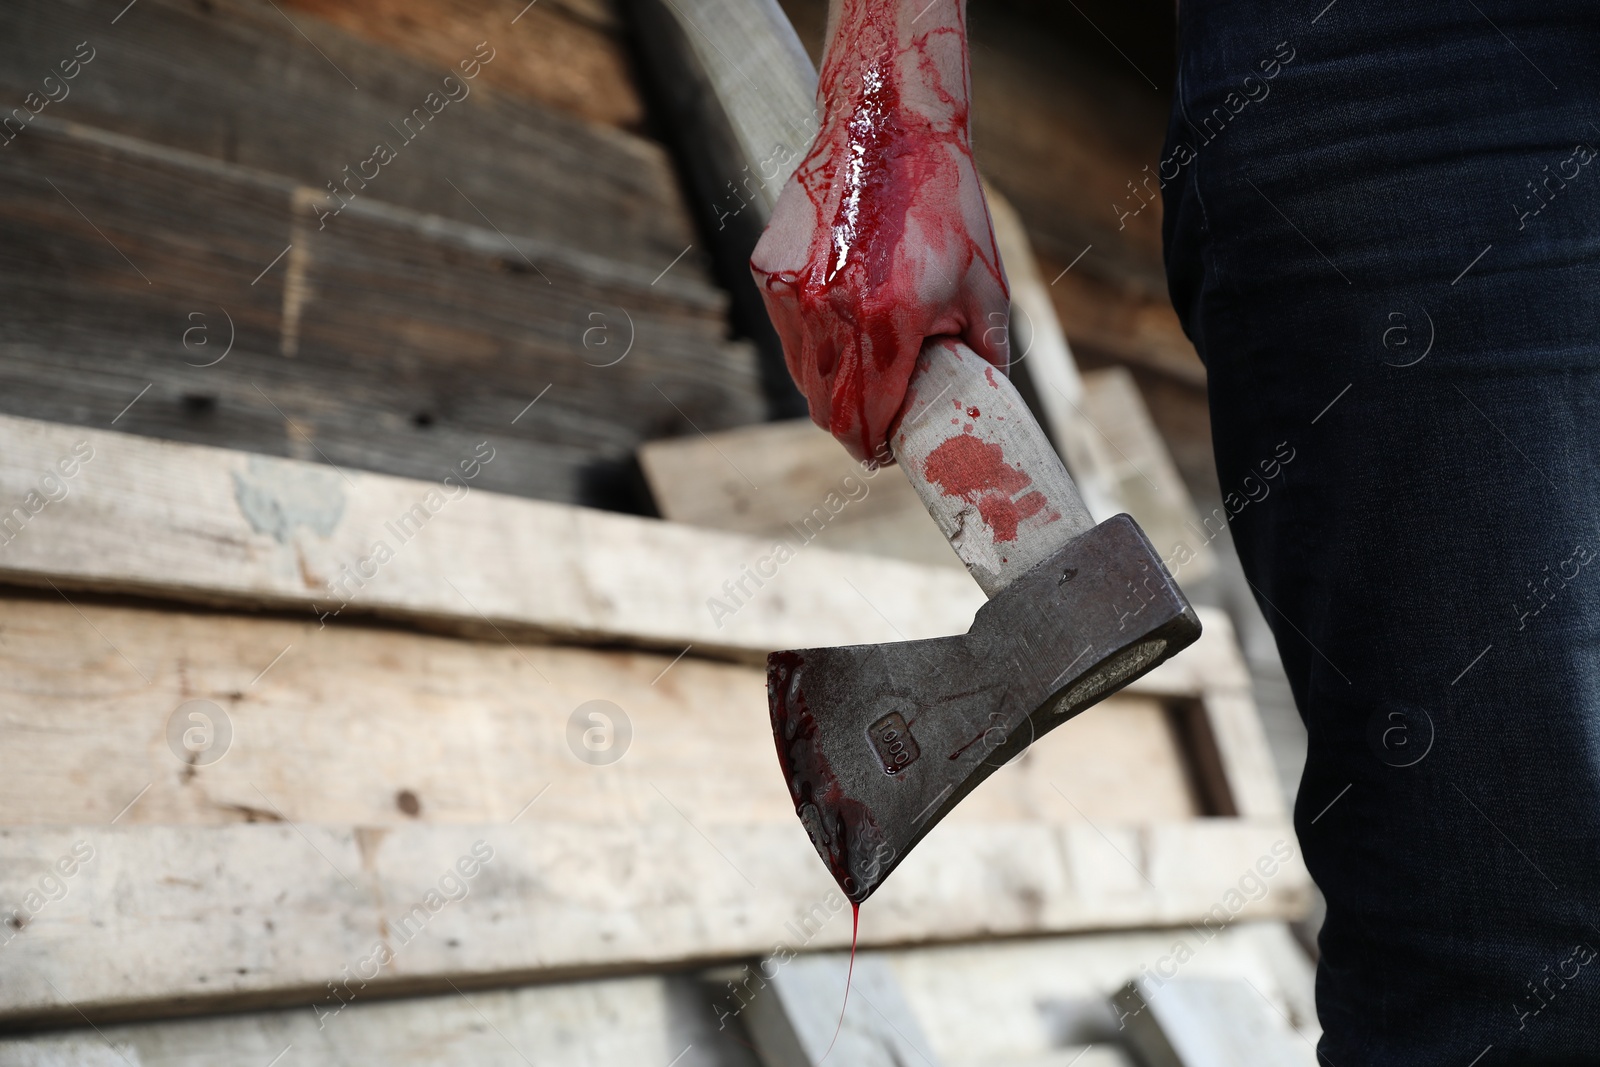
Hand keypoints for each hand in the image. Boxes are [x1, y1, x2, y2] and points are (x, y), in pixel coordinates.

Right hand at [750, 0, 1008, 462]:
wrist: (886, 129)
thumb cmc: (945, 207)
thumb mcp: (984, 287)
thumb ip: (985, 355)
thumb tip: (984, 404)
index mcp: (886, 325)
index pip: (865, 422)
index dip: (875, 449)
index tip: (888, 452)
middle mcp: (829, 315)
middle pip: (826, 411)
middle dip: (851, 429)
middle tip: (876, 428)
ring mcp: (791, 293)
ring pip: (802, 376)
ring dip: (830, 389)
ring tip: (864, 372)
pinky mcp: (769, 272)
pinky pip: (787, 333)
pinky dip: (812, 343)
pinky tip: (843, 318)